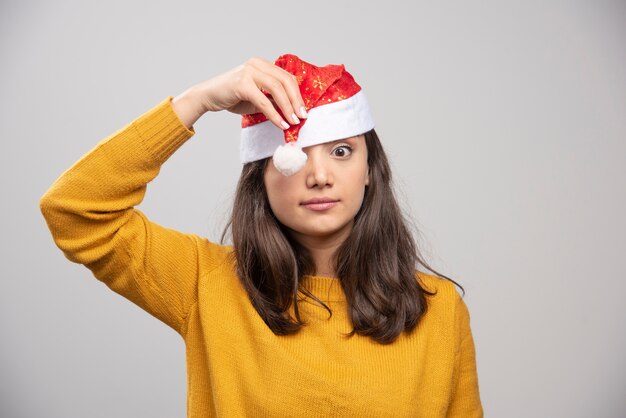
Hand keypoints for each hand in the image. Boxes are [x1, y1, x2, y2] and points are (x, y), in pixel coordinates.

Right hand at [174, 56, 306, 130]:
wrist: (207, 97)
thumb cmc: (233, 97)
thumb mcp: (257, 97)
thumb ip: (272, 99)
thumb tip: (293, 110)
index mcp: (262, 64)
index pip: (287, 77)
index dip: (298, 94)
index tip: (304, 111)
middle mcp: (256, 64)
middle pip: (285, 81)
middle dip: (296, 101)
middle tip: (302, 117)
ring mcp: (249, 72)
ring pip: (277, 89)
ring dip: (288, 108)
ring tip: (293, 122)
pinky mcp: (242, 84)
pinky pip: (264, 100)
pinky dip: (274, 114)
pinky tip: (281, 124)